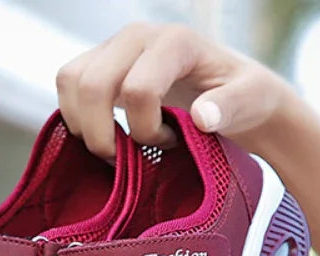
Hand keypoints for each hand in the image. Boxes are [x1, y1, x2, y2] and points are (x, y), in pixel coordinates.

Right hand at [55, 23, 291, 158]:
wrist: (235, 91)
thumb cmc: (244, 96)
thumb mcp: (252, 101)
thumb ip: (230, 106)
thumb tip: (202, 117)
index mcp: (175, 42)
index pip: (137, 90)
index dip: (146, 130)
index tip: (170, 142)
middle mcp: (137, 36)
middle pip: (91, 84)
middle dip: (103, 134)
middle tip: (130, 156)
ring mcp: (114, 47)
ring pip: (70, 82)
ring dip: (85, 127)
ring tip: (118, 145)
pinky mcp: (99, 63)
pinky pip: (67, 87)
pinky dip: (77, 118)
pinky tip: (108, 134)